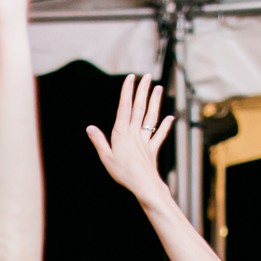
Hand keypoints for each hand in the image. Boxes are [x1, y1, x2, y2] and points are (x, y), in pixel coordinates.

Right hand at [87, 74, 174, 199]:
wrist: (143, 184)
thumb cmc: (123, 173)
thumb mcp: (106, 157)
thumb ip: (99, 141)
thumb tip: (90, 127)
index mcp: (122, 133)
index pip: (124, 107)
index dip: (127, 91)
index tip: (131, 77)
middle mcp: (134, 133)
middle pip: (139, 108)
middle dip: (142, 90)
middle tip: (146, 76)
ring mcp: (145, 140)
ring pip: (151, 117)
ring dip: (155, 102)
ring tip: (158, 88)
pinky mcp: (152, 149)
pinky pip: (159, 135)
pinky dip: (165, 125)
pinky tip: (170, 117)